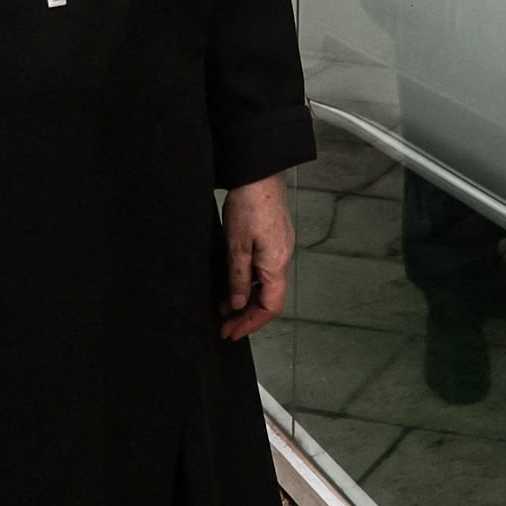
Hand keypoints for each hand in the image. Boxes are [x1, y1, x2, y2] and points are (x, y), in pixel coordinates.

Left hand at [220, 177, 292, 339]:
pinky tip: (234, 282)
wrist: (260, 172)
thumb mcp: (236, 246)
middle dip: (246, 316)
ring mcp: (280, 249)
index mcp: (276, 265)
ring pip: (266, 285)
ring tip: (223, 308)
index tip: (231, 332)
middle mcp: (282, 260)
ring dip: (246, 300)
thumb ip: (239, 279)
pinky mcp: (275, 239)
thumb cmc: (250, 205)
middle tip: (224, 326)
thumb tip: (238, 304)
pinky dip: (249, 283)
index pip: (270, 307)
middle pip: (269, 299)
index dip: (251, 323)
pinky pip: (265, 271)